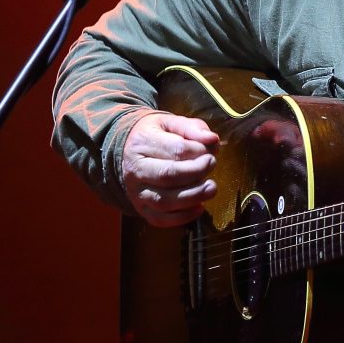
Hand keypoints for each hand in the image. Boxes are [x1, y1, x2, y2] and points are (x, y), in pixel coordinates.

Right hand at [121, 112, 218, 226]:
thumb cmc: (158, 135)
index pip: (175, 150)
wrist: (130, 150)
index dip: (199, 152)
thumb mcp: (172, 123)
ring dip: (193, 197)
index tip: (211, 151)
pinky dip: (182, 217)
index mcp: (142, 142)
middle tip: (212, 165)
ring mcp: (136, 191)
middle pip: (168, 175)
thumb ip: (193, 128)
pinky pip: (160, 219)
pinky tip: (199, 207)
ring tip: (211, 188)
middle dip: (196, 173)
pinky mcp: (141, 208)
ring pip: (164, 201)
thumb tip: (212, 139)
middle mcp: (135, 168)